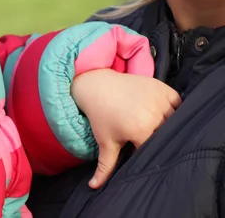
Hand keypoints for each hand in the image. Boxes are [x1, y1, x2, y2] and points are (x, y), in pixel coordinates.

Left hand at [71, 69, 180, 188]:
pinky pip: (178, 103)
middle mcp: (153, 114)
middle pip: (167, 135)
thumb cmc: (100, 115)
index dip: (149, 151)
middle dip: (159, 137)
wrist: (97, 85)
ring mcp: (159, 99)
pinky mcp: (162, 88)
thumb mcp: (105, 141)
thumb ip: (105, 167)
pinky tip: (163, 112)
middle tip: (147, 134)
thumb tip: (95, 187)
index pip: (155, 148)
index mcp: (140, 130)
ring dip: (168, 124)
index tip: (141, 148)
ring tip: (154, 124)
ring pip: (174, 119)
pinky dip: (174, 109)